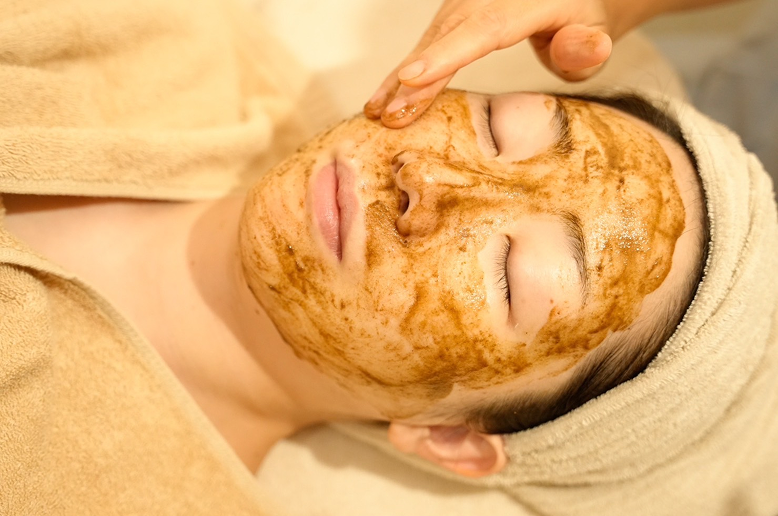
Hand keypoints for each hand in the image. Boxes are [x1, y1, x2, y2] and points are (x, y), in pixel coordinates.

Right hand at [364, 0, 615, 127]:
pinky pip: (427, 43)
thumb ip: (588, 46)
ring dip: (400, 79)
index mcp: (526, 1)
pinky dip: (405, 72)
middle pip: (446, 36)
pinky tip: (383, 97)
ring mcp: (466, 4)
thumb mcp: (597, 32)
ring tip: (377, 113)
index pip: (483, 29)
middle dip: (414, 78)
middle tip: (389, 115)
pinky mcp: (453, 17)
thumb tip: (586, 48)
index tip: (413, 78)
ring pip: (429, 40)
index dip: (445, 56)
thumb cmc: (583, 19)